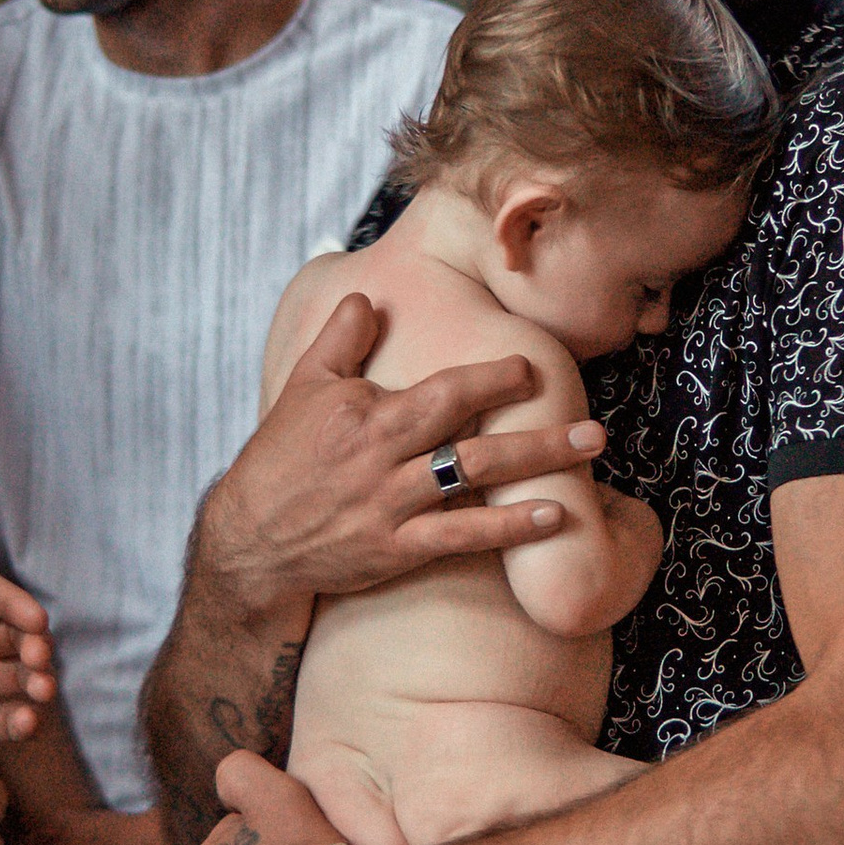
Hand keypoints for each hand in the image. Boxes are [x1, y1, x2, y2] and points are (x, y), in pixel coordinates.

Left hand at [0, 577, 56, 754]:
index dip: (17, 604)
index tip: (37, 622)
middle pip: (12, 635)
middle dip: (34, 644)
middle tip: (38, 662)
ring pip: (17, 677)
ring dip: (37, 681)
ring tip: (39, 695)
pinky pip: (5, 719)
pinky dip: (23, 720)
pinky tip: (24, 724)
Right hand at [194, 292, 605, 612]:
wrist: (249, 540)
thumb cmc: (280, 458)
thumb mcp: (302, 386)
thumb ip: (340, 338)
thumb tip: (365, 294)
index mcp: (367, 414)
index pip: (442, 390)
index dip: (491, 377)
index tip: (531, 365)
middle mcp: (383, 459)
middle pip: (470, 433)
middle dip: (536, 423)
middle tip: (594, 423)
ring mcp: (392, 507)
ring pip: (474, 481)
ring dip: (537, 466)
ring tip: (589, 453)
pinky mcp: (395, 549)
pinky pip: (461, 537)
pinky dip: (509, 529)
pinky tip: (553, 517)